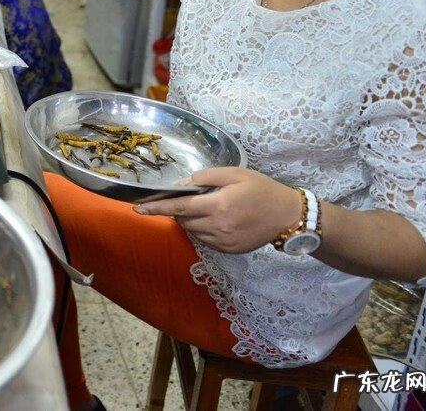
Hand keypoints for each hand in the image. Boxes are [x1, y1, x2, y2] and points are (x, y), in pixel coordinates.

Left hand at [132, 167, 302, 253]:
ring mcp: (223, 241)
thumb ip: (206, 177)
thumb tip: (182, 184)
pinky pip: (204, 240)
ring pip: (192, 231)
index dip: (156, 207)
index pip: (179, 206)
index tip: (137, 208)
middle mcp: (218, 226)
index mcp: (219, 205)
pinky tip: (213, 219)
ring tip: (203, 207)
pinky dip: (201, 229)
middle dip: (176, 209)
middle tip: (184, 197)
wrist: (287, 216)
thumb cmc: (262, 189)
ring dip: (189, 219)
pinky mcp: (229, 250)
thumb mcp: (235, 173)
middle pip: (183, 219)